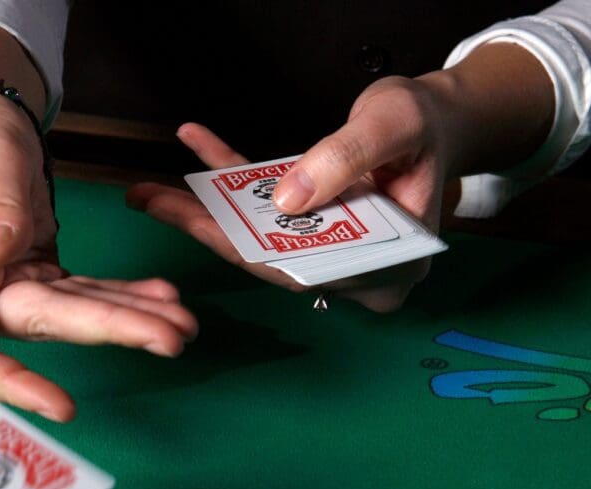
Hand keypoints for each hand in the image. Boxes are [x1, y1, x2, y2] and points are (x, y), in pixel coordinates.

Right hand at [0, 89, 197, 421]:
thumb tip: (0, 256)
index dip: (8, 384)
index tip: (61, 404)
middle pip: (42, 328)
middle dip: (107, 331)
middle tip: (170, 337)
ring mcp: (11, 288)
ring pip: (74, 316)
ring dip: (129, 319)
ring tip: (182, 323)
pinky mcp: (42, 277)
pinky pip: (88, 293)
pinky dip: (126, 296)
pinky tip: (163, 297)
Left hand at [128, 75, 453, 311]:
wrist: (440, 118)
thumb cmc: (428, 127)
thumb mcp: (393, 128)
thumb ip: (344, 161)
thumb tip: (288, 199)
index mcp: (385, 267)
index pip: (303, 268)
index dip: (246, 251)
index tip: (196, 227)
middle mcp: (351, 268)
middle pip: (269, 255)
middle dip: (207, 230)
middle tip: (150, 201)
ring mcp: (330, 250)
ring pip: (259, 234)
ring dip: (206, 209)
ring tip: (150, 190)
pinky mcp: (313, 224)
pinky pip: (264, 206)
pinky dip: (231, 178)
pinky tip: (197, 145)